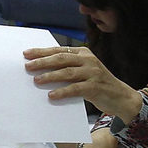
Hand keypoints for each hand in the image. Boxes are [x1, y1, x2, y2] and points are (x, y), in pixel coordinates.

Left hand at [23, 45, 141, 118]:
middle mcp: (88, 60)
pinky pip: (75, 88)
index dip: (42, 52)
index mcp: (83, 53)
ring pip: (67, 72)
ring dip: (50, 76)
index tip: (27, 54)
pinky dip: (63, 91)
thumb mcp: (84, 72)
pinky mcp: (95, 86)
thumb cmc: (98, 84)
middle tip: (28, 66)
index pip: (59, 50)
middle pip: (61, 59)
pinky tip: (52, 95)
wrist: (121, 96)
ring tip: (37, 79)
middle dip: (43, 62)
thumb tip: (42, 70)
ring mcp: (93, 72)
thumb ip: (68, 68)